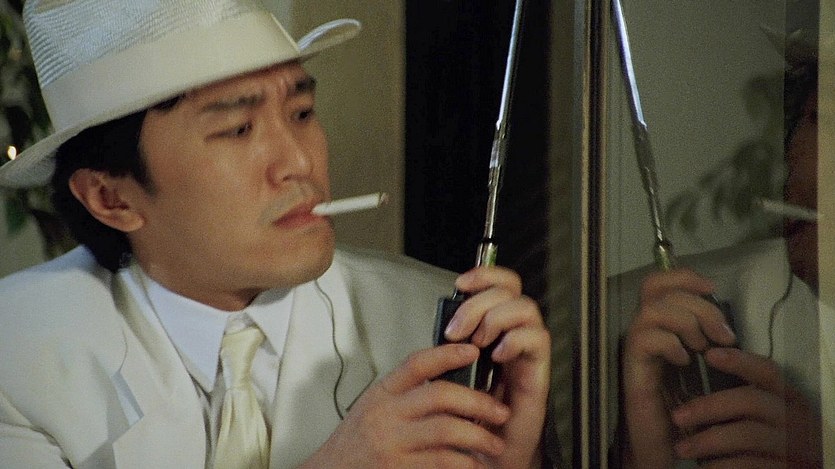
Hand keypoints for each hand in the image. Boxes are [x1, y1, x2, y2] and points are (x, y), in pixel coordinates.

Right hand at [302, 344, 512, 467]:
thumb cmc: (356, 443)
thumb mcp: (373, 408)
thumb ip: (404, 395)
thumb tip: (449, 379)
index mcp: (382, 394)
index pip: (416, 363)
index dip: (447, 353)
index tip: (473, 350)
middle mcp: (385, 415)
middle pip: (439, 395)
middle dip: (477, 402)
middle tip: (500, 411)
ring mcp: (392, 443)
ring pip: (446, 431)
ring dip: (478, 438)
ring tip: (495, 444)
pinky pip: (441, 463)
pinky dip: (464, 464)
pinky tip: (475, 466)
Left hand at [444, 265, 550, 467]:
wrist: (486, 451)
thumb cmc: (470, 411)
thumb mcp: (453, 368)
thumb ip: (454, 341)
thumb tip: (444, 319)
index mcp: (493, 328)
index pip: (499, 285)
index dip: (484, 274)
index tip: (460, 283)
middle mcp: (513, 334)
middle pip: (511, 289)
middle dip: (480, 301)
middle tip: (459, 328)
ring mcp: (527, 351)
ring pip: (526, 308)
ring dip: (496, 319)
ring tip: (479, 342)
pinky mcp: (537, 371)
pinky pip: (538, 339)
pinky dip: (514, 340)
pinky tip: (497, 356)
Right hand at [622, 268, 735, 466]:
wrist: (665, 444)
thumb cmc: (686, 406)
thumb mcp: (703, 365)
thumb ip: (705, 339)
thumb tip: (721, 319)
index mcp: (659, 327)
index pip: (658, 282)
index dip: (683, 276)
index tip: (712, 288)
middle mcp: (642, 332)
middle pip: (656, 289)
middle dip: (697, 304)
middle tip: (721, 334)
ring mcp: (634, 349)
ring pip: (652, 310)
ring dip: (685, 322)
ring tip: (701, 347)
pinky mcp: (632, 369)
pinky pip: (645, 339)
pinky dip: (671, 344)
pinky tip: (684, 362)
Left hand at [669, 348, 821, 467]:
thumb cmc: (768, 441)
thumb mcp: (765, 416)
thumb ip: (741, 397)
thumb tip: (701, 372)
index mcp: (789, 399)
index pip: (768, 372)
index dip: (740, 361)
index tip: (709, 355)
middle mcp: (795, 419)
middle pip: (751, 401)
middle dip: (709, 406)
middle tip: (677, 416)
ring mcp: (793, 447)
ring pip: (748, 435)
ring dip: (708, 441)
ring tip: (680, 449)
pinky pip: (750, 464)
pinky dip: (722, 465)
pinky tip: (704, 467)